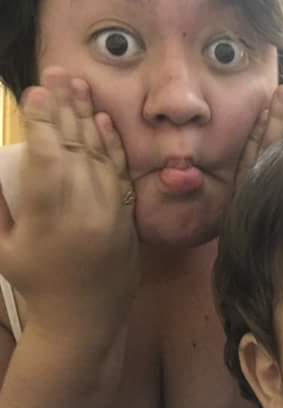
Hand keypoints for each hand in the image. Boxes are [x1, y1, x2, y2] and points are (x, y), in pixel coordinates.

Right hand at [0, 67, 138, 330]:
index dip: (43, 118)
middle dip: (66, 105)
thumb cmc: (37, 282)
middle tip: (59, 73)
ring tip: (80, 85)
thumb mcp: (4, 247)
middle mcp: (83, 206)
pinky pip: (120, 173)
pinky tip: (105, 122)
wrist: (86, 316)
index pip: (47, 153)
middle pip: (76, 144)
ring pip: (100, 153)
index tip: (37, 90)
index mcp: (48, 213)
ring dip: (90, 116)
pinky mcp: (127, 215)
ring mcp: (110, 209)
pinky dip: (113, 146)